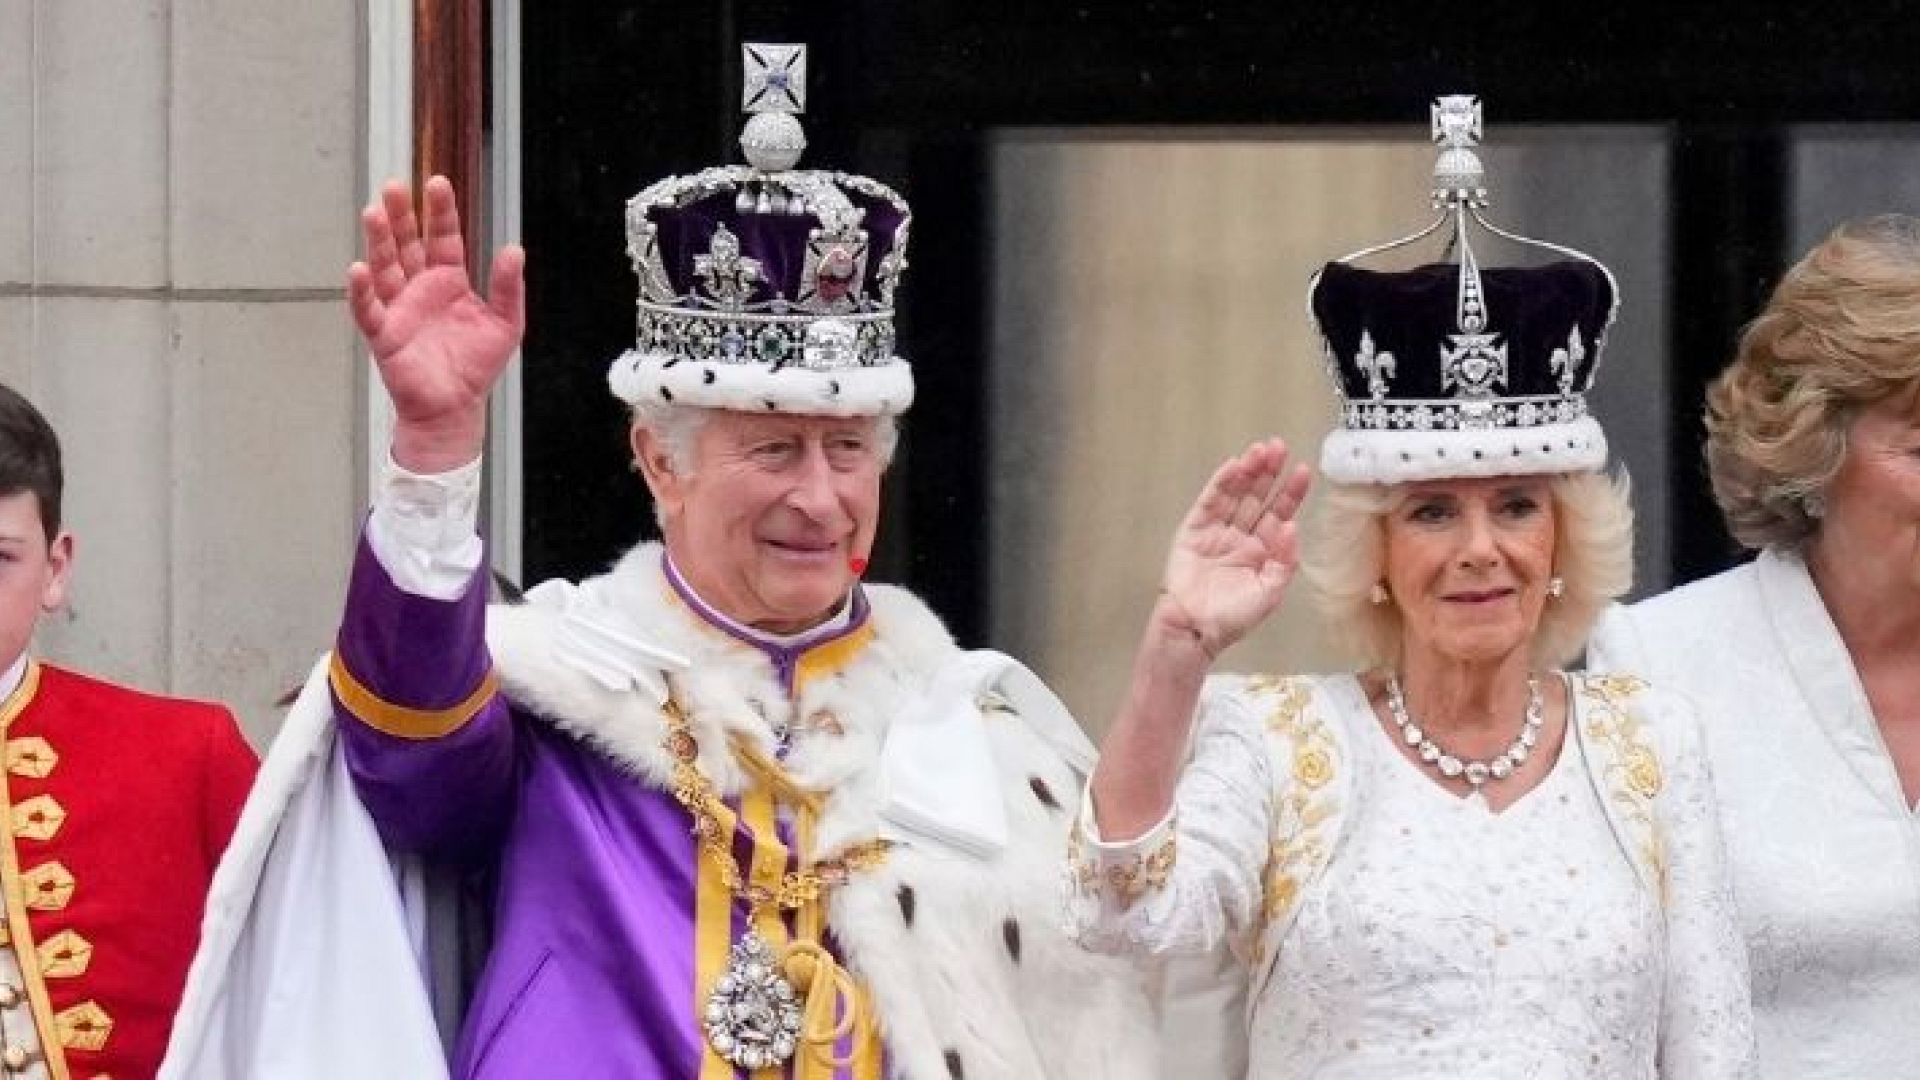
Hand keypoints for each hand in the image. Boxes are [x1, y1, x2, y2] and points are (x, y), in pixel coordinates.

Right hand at [348, 176, 525, 472]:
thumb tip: (514, 248)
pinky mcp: (384, 334)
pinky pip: (368, 309)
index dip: (441, 212)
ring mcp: (399, 308)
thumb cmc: (477, 366)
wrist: (456, 408)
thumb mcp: (506, 324)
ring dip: (379, 241)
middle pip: (408, 244)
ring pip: (385, 267)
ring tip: (374, 212)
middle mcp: (420, 287)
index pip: (443, 238)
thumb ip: (508, 287)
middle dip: (402, 216)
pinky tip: (359, 269)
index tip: (437, 182)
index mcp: (449, 280)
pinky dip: (362, 290)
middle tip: (395, 186)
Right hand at [1154, 438, 1311, 659]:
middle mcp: (1242, 536)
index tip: (1302, 470)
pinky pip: (1210, 502)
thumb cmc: (1232, 618)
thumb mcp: (1269, 593)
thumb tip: (1293, 526)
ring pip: (1236, 495)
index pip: (1280, 513)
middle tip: (1279, 447)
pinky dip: (1221, 484)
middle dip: (1270, 472)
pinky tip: (1233, 467)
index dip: (1291, 492)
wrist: (1195, 630)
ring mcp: (1218, 531)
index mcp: (1263, 550)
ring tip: (1260, 450)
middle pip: (1259, 497)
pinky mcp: (1194, 530)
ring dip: (1248, 472)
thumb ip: (1284, 561)